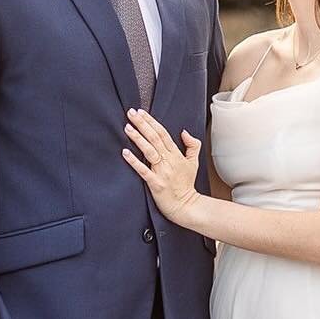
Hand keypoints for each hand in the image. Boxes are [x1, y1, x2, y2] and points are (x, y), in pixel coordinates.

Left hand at [122, 109, 201, 223]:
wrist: (186, 206)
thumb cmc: (187, 185)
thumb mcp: (194, 163)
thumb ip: (192, 146)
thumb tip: (184, 132)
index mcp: (176, 155)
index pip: (163, 133)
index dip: (151, 121)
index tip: (141, 112)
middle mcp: (169, 161)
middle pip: (154, 138)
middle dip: (142, 124)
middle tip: (131, 113)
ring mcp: (162, 172)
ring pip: (149, 151)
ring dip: (138, 138)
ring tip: (127, 127)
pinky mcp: (156, 183)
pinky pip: (143, 171)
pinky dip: (134, 161)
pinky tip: (125, 152)